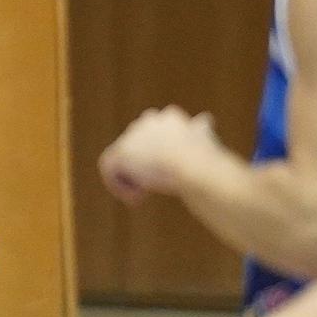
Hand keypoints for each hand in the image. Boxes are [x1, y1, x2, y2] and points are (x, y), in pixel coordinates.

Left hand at [100, 105, 214, 204]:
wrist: (194, 166)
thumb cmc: (205, 160)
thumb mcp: (207, 141)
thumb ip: (201, 131)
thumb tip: (204, 119)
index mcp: (170, 117)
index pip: (155, 136)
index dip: (160, 157)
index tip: (168, 173)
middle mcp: (149, 120)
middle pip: (137, 148)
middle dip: (143, 167)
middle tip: (154, 184)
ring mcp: (133, 135)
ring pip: (122, 160)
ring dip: (132, 180)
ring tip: (143, 195)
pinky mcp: (121, 152)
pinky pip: (110, 169)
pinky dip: (120, 187)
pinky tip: (136, 199)